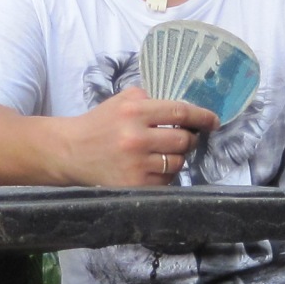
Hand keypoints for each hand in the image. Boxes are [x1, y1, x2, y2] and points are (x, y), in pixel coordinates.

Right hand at [65, 84, 218, 188]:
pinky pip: (165, 180)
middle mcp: (136, 138)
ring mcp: (136, 164)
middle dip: (188, 139)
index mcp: (134, 111)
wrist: (71, 151)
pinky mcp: (134, 184)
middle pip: (183, 140)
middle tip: (183, 139)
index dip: (202, 117)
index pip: (180, 112)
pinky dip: (164, 174)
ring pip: (177, 162)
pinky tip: (152, 167)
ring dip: (176, 158)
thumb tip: (184, 108)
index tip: (213, 121)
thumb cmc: (100, 124)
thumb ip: (150, 99)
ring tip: (162, 153)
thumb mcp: (121, 101)